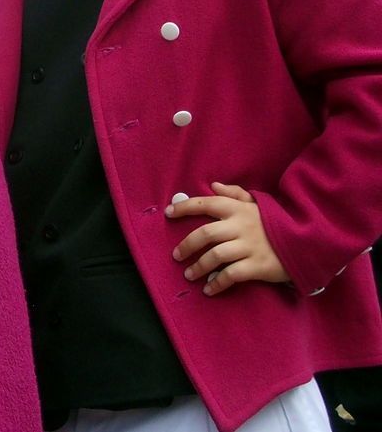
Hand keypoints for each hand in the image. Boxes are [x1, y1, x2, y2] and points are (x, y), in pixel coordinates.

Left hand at [166, 182, 289, 295]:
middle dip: (187, 245)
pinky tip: (209, 289)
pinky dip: (217, 283)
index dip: (185, 207)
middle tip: (176, 255)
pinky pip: (231, 276)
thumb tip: (213, 185)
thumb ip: (234, 194)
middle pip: (205, 234)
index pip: (206, 204)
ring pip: (215, 256)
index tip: (168, 213)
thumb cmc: (276, 222)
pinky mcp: (257, 267)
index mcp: (237, 209)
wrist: (307, 242)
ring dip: (198, 266)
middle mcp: (240, 227)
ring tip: (188, 275)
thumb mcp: (257, 204)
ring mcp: (249, 247)